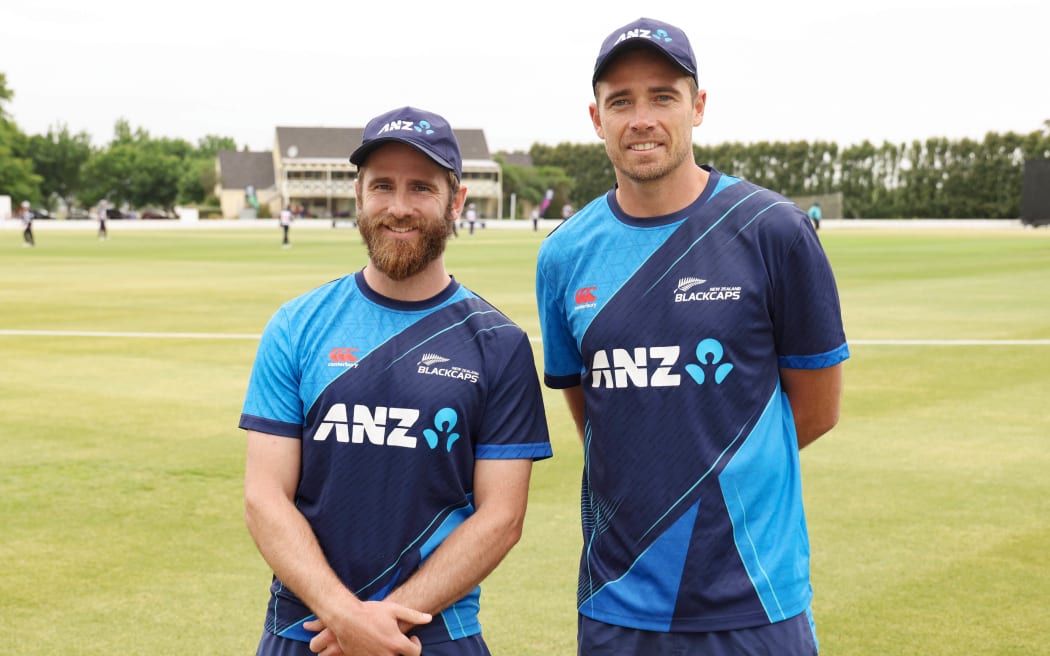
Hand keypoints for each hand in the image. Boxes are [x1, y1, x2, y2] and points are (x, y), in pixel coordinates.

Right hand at [304, 600, 430, 655]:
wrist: (345, 618)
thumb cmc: (370, 612)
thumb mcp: (393, 609)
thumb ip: (413, 615)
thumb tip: (429, 618)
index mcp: (396, 643)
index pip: (415, 653)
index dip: (417, 645)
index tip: (412, 638)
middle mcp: (385, 655)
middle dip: (404, 652)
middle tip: (400, 643)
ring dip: (391, 653)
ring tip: (388, 643)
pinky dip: (378, 654)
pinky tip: (376, 645)